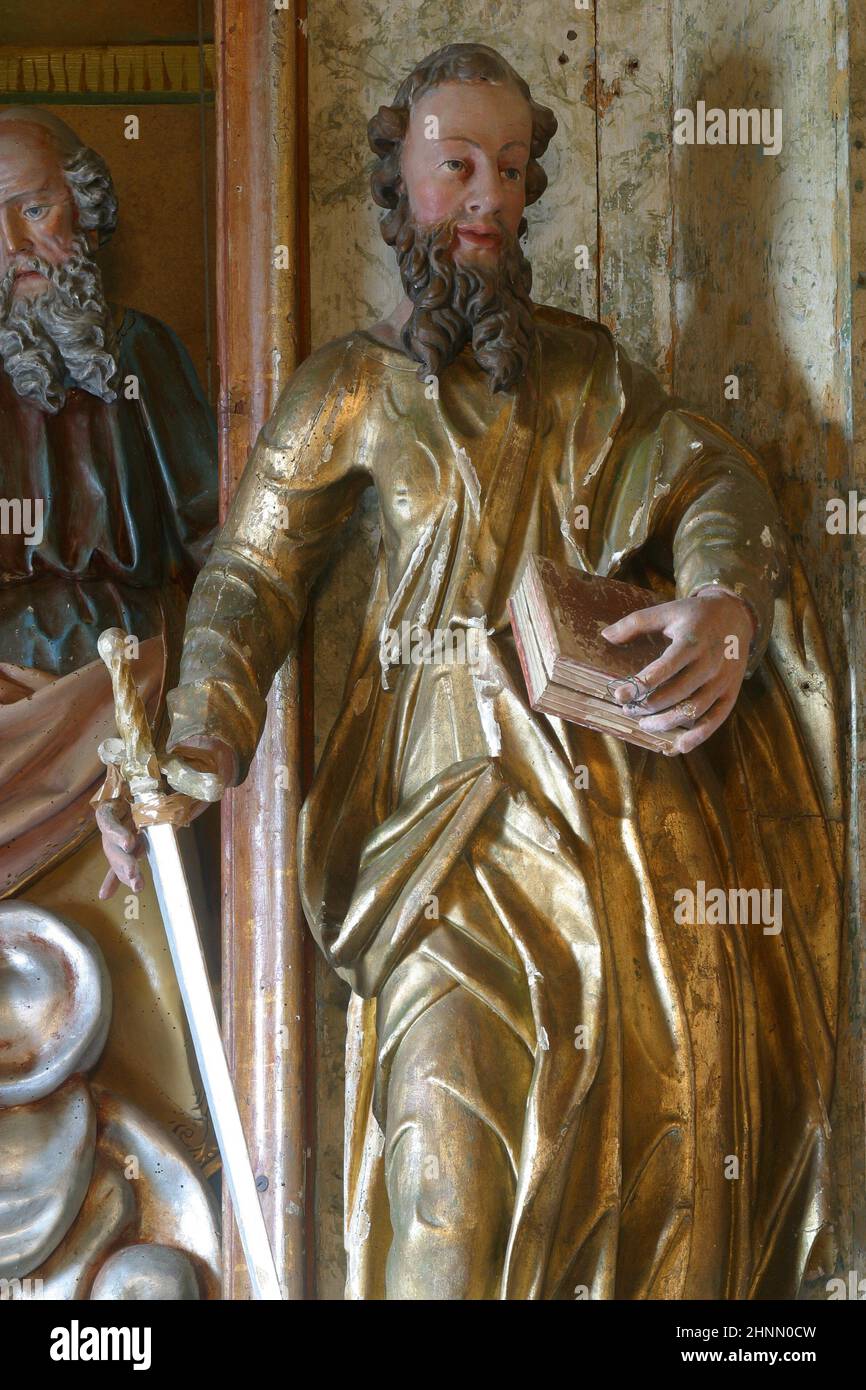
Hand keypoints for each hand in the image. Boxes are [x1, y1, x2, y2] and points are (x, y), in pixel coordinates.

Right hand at [96, 736, 235, 898]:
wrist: (194, 771)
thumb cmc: (183, 768)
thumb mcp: (176, 770)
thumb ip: (175, 775)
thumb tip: (186, 781)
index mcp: (123, 793)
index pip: (107, 815)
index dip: (114, 831)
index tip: (130, 843)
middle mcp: (122, 812)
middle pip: (110, 840)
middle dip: (121, 859)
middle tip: (134, 874)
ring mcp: (127, 827)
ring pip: (117, 852)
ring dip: (122, 871)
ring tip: (136, 885)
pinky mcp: (136, 840)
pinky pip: (121, 859)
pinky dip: (114, 876)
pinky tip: (105, 894)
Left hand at [601, 589, 755, 753]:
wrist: (737, 615)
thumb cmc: (694, 615)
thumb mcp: (667, 611)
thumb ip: (636, 623)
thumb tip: (605, 636)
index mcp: (692, 641)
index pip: (664, 668)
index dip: (639, 684)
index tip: (620, 695)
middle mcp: (710, 662)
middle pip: (676, 693)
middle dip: (648, 706)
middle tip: (629, 710)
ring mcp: (723, 680)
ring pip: (693, 710)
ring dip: (666, 723)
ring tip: (645, 724)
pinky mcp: (731, 692)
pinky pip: (716, 719)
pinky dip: (698, 737)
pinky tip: (678, 747)